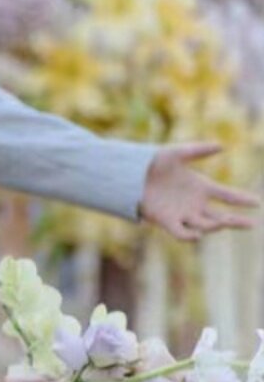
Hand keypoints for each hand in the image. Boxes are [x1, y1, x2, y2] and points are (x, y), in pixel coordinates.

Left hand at [140, 143, 259, 241]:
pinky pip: (181, 233)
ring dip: (215, 225)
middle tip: (252, 224)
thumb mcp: (178, 153)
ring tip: (223, 222)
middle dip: (236, 220)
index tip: (257, 202)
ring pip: (205, 225)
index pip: (227, 195)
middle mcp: (195, 203)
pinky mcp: (167, 221)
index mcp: (201, 186)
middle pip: (221, 215)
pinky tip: (199, 233)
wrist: (130, 174)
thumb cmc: (153, 162)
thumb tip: (222, 146)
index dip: (242, 199)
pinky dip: (190, 235)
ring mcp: (182, 213)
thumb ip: (199, 150)